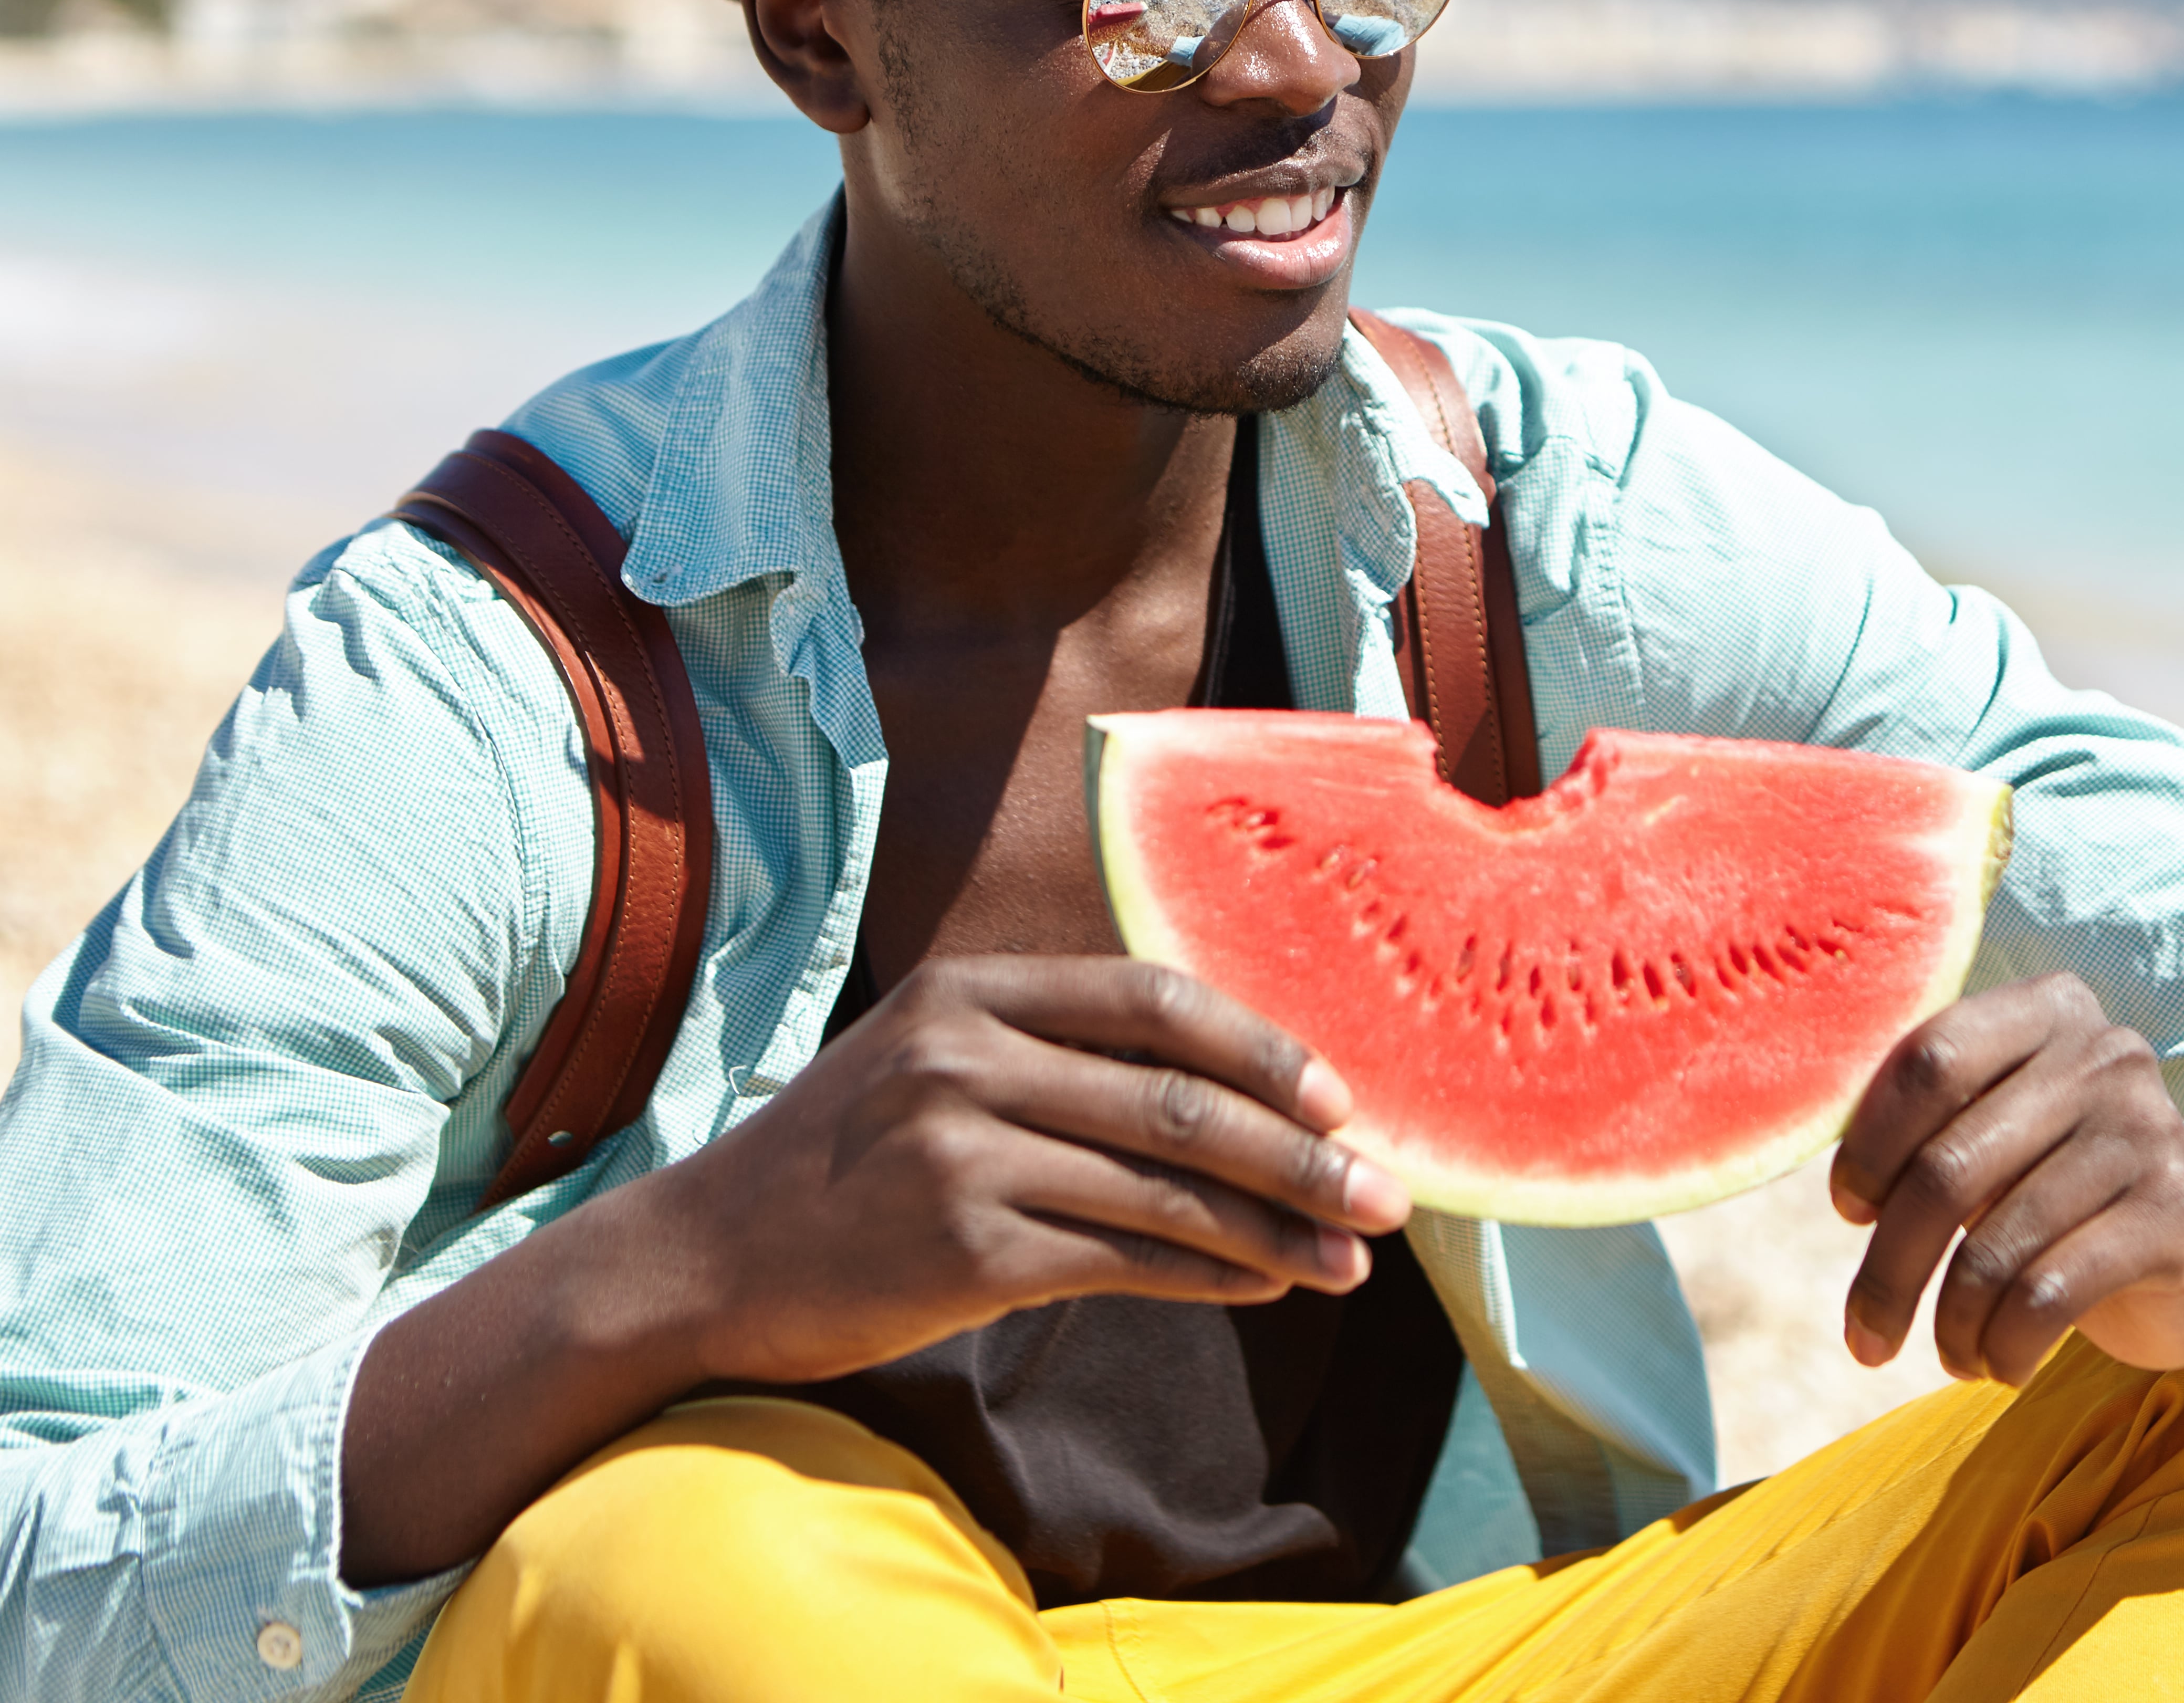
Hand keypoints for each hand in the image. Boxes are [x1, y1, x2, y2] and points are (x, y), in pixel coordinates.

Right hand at [647, 953, 1412, 1384]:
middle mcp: (968, 1058)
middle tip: (1388, 1194)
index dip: (1264, 1047)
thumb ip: (1056, 1051)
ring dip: (1277, 1228)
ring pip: (1166, 1186)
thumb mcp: (932, 1059)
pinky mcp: (960, 1249)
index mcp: (973, 992)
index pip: (1155, 999)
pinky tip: (1265, 1286)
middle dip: (1304, 1152)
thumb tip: (1230, 1091)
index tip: (1345, 1098)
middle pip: (1181, 1098)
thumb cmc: (841, 1162)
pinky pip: (1123, 1258)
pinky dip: (1210, 1276)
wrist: (699, 1259)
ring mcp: (961, 1153)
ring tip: (1351, 1259)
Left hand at [1827, 973, 2183, 1386]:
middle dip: (1890, 1268)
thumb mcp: (1999, 1135)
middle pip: (1948, 1167)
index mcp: (2049, 1009)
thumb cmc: (2062, 1188)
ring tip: (1950, 1354)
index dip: (1870, 1144)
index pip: (1930, 1059)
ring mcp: (2148, 1131)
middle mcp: (2105, 1054)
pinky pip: (2050, 1291)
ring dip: (1952, 1322)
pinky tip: (1999, 1365)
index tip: (1850, 1210)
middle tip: (1865, 1335)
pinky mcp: (2176, 1215)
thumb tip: (1840, 1181)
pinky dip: (2005, 1344)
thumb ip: (1929, 1125)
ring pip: (1997, 1244)